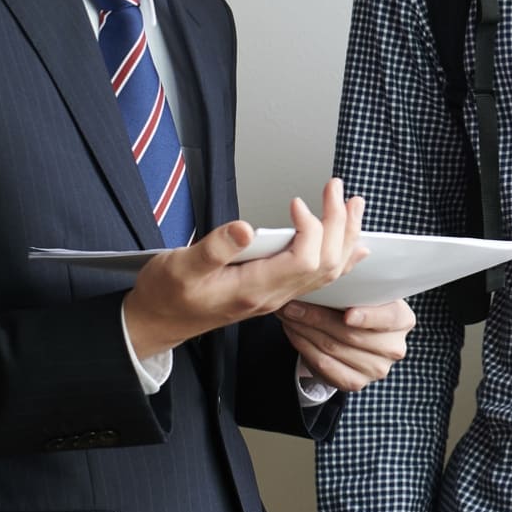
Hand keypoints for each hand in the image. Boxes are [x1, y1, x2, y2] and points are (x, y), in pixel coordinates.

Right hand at [122, 178, 369, 359]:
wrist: (158, 321)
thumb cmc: (166, 294)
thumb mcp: (180, 266)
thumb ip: (214, 248)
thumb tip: (245, 228)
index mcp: (254, 289)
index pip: (304, 260)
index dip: (310, 228)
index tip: (297, 202)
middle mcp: (273, 295)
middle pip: (326, 263)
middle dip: (339, 224)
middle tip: (338, 189)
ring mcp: (276, 295)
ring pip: (328, 271)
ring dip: (345, 236)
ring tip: (354, 206)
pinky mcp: (274, 291)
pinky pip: (318, 278)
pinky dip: (340, 257)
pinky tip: (352, 245)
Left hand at [279, 297, 416, 391]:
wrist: (355, 335)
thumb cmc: (359, 305)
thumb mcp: (365, 292)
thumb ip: (356, 284)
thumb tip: (337, 262)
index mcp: (402, 320)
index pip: (389, 318)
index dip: (368, 317)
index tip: (348, 314)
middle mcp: (394, 347)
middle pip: (352, 335)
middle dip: (317, 316)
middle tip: (293, 302)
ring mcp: (376, 369)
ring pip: (333, 349)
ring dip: (304, 330)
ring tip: (288, 313)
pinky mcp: (356, 383)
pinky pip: (324, 366)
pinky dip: (304, 347)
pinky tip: (293, 331)